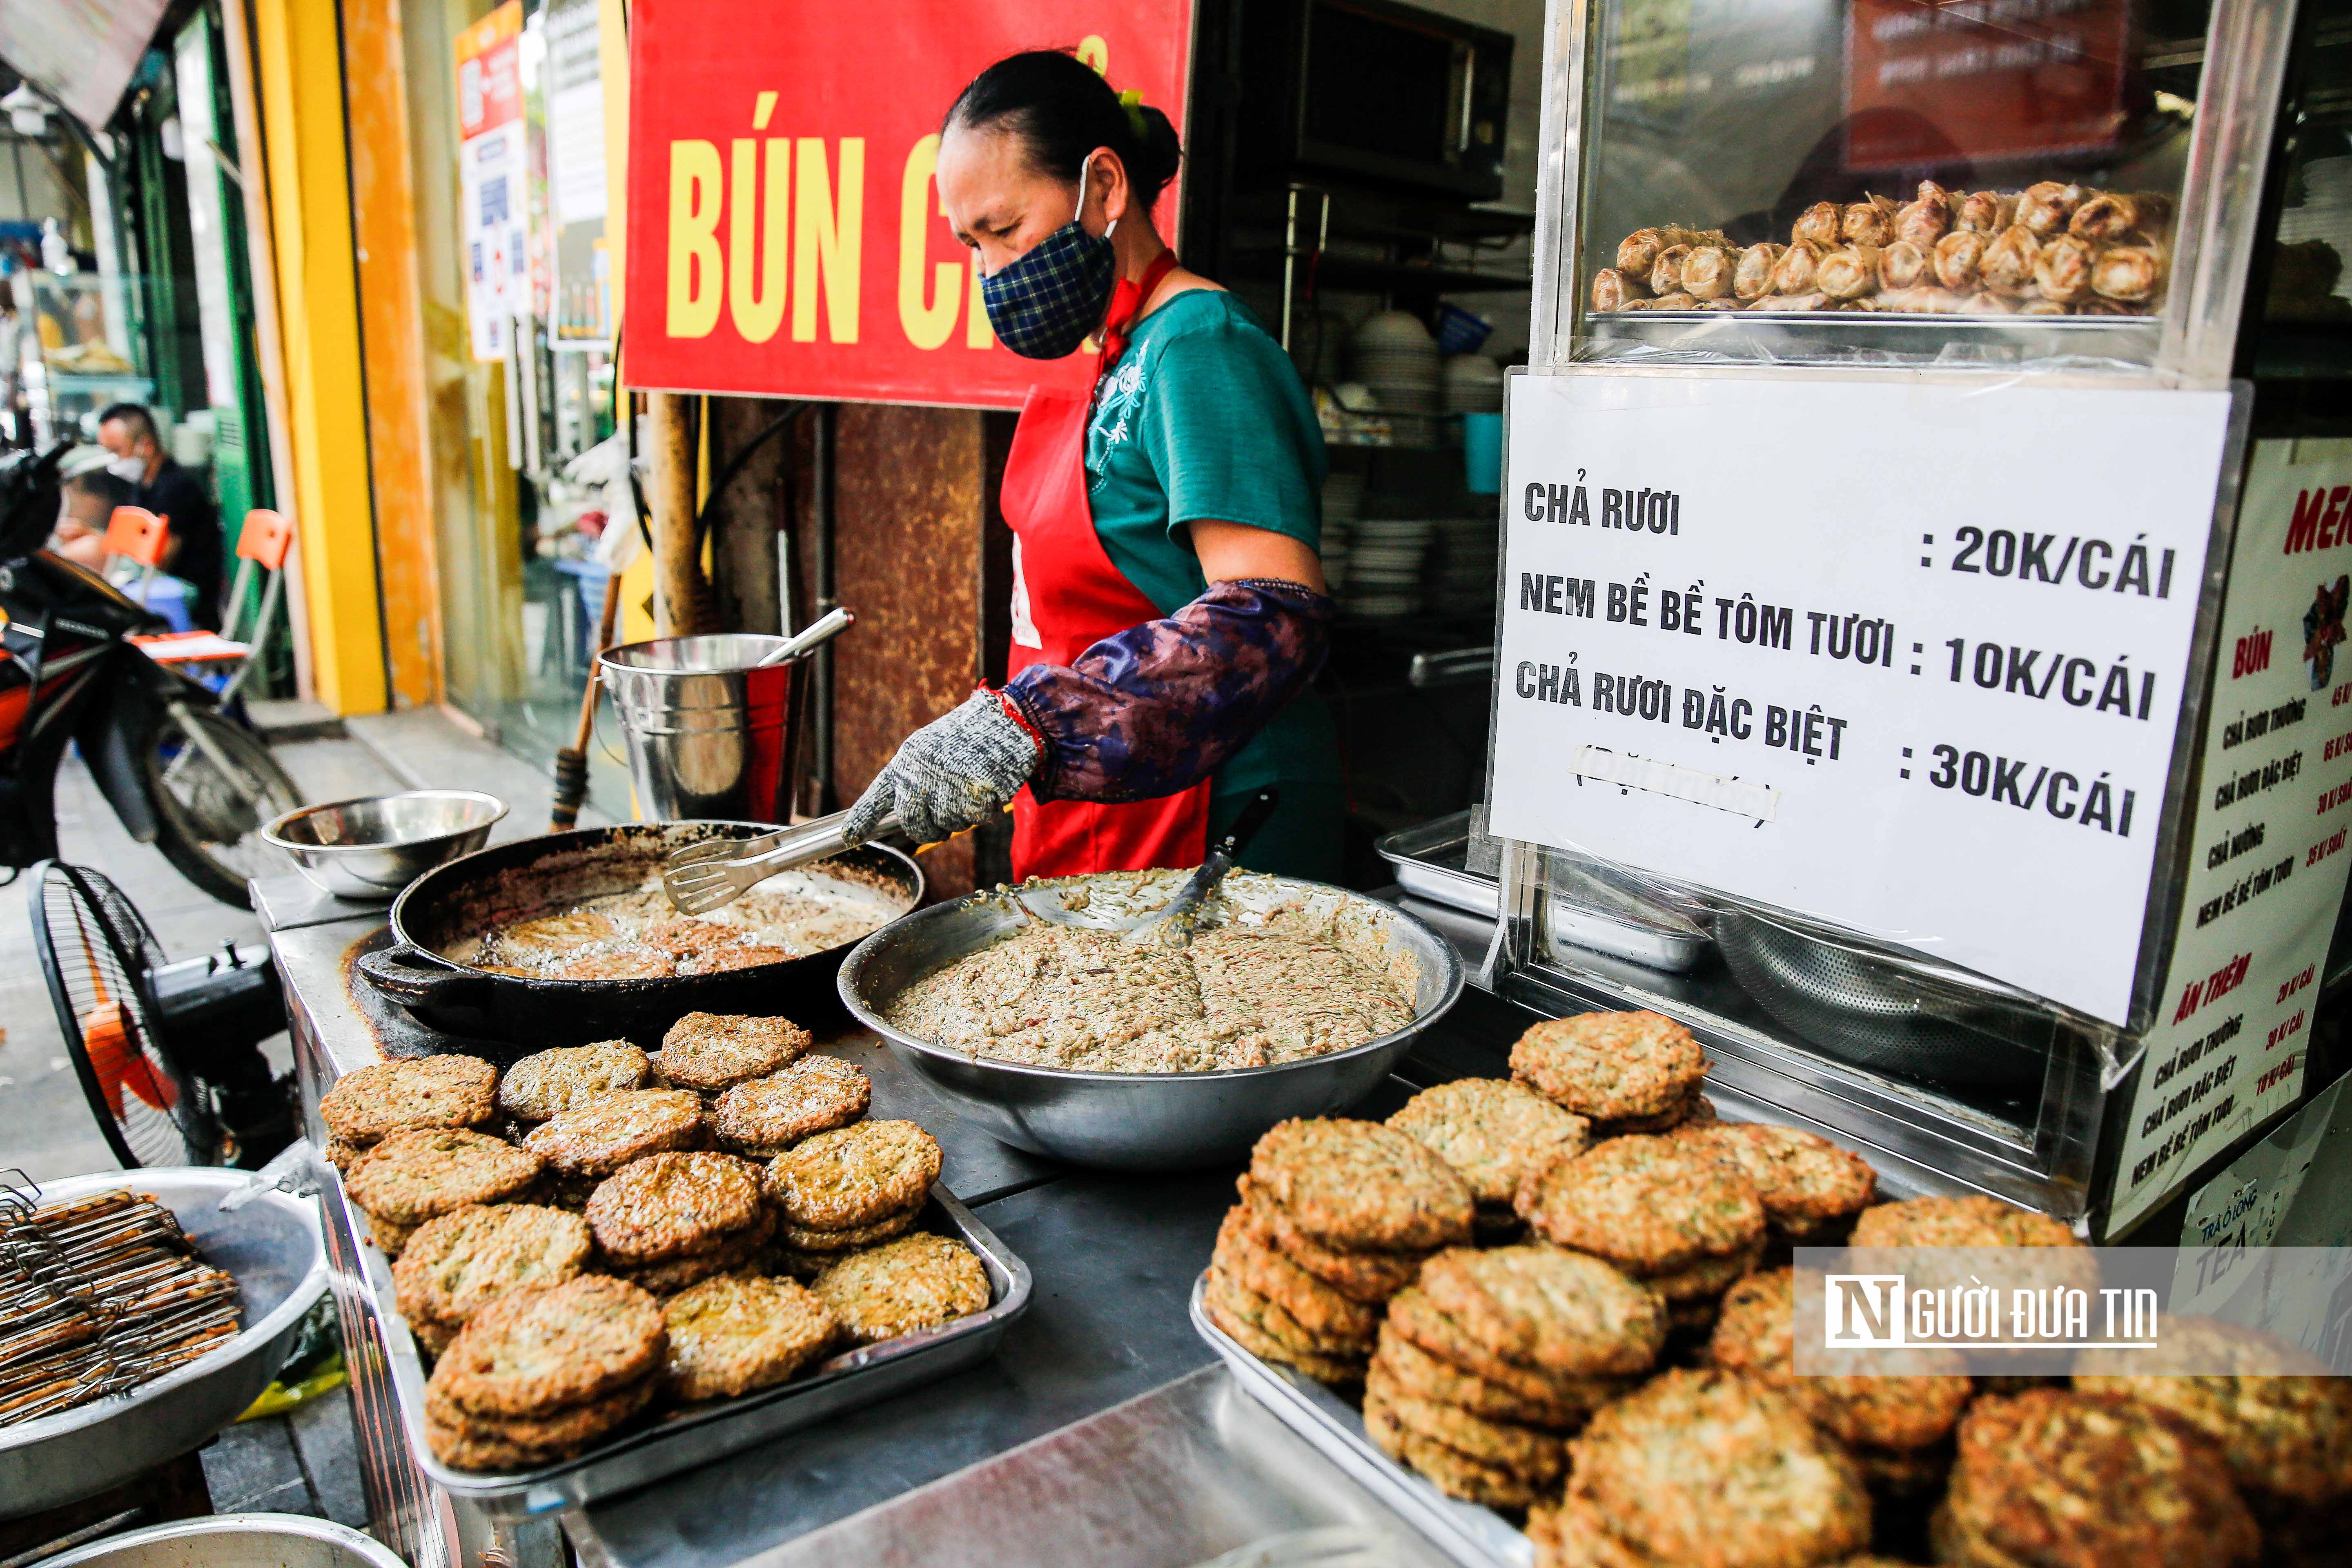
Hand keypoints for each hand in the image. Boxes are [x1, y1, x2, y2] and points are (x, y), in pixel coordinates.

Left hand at [842, 690, 1039, 847]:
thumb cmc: (969, 735)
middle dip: (927, 831)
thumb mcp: (930, 748)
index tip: (850, 836)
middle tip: (940, 827)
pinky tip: (990, 789)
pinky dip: (986, 811)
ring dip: (963, 816)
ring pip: (948, 824)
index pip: (877, 795)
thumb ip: (914, 777)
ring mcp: (947, 785)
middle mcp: (921, 773)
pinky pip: (976, 820)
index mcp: (907, 760)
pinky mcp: (975, 794)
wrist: (1007, 718)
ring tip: (973, 787)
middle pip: (912, 823)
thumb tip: (907, 814)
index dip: (861, 819)